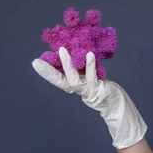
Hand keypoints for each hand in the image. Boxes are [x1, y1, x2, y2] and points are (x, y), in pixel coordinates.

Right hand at [32, 47, 146, 148]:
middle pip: (60, 81)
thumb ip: (81, 68)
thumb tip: (74, 51)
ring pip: (73, 79)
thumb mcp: (89, 76)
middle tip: (37, 61)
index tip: (35, 62)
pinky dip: (90, 65)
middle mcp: (78, 90)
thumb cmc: (102, 87)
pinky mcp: (97, 90)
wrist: (116, 102)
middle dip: (47, 72)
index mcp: (74, 85)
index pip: (57, 78)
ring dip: (67, 65)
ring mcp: (87, 91)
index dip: (46, 72)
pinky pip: (92, 76)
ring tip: (62, 51)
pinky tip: (89, 54)